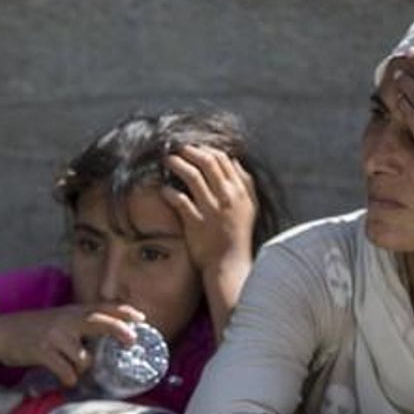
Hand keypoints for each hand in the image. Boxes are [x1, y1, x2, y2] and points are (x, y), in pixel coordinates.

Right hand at [0, 303, 143, 386]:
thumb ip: (81, 324)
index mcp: (72, 312)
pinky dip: (69, 379)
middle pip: (98, 322)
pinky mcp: (42, 352)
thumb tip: (107, 337)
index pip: (102, 308)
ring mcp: (54, 336)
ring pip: (83, 358)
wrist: (1, 332)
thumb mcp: (59, 319)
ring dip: (83, 368)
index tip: (142, 318)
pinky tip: (65, 379)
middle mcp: (66, 321)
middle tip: (132, 341)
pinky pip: (66, 371)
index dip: (123, 312)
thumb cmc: (34, 329)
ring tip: (73, 369)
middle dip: (118, 330)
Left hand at [161, 145, 257, 273]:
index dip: (206, 149)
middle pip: (207, 162)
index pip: (223, 159)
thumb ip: (245, 183)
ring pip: (193, 176)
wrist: (230, 265)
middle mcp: (227, 197)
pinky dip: (170, 191)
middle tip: (177, 148)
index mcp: (240, 191)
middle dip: (190, 151)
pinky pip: (180, 200)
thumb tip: (234, 160)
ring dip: (178, 164)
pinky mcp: (196, 223)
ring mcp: (211, 210)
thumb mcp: (250, 207)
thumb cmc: (238, 236)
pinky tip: (164, 189)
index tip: (193, 148)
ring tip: (167, 160)